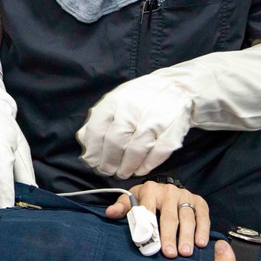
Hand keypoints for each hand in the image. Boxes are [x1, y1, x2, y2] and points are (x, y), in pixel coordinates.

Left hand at [77, 73, 191, 177]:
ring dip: (126, 167)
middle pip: (115, 143)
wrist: (176, 87)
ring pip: (135, 151)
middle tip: (107, 171)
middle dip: (108, 162)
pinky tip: (139, 170)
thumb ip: (99, 120)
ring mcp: (154, 120)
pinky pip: (156, 154)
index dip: (93, 151)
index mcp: (115, 101)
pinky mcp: (172, 131)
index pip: (97, 130)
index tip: (92, 162)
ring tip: (122, 173)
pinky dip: (146, 166)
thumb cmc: (139, 98)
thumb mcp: (115, 100)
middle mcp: (133, 110)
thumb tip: (84, 142)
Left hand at [105, 180, 209, 257]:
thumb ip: (122, 207)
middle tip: (170, 254)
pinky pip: (202, 216)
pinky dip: (203, 230)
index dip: (149, 227)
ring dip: (187, 236)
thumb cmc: (145, 199)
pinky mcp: (199, 200)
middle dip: (170, 236)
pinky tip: (201, 243)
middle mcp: (169, 191)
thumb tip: (110, 213)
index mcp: (149, 190)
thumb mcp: (131, 199)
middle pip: (170, 216)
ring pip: (188, 217)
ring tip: (185, 252)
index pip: (149, 210)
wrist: (163, 188)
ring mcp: (185, 195)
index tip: (150, 243)